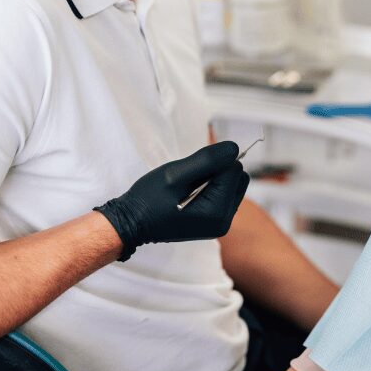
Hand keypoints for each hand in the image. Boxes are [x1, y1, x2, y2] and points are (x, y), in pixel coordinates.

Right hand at [95, 142, 249, 260]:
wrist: (131, 223)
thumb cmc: (149, 199)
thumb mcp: (175, 174)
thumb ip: (207, 160)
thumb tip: (235, 147)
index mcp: (217, 212)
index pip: (234, 169)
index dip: (213, 162)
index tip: (190, 171)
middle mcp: (225, 221)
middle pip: (238, 177)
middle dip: (218, 170)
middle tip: (189, 179)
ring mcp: (221, 223)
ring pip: (233, 183)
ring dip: (215, 178)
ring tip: (189, 187)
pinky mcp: (215, 221)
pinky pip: (224, 193)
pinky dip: (212, 187)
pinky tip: (191, 193)